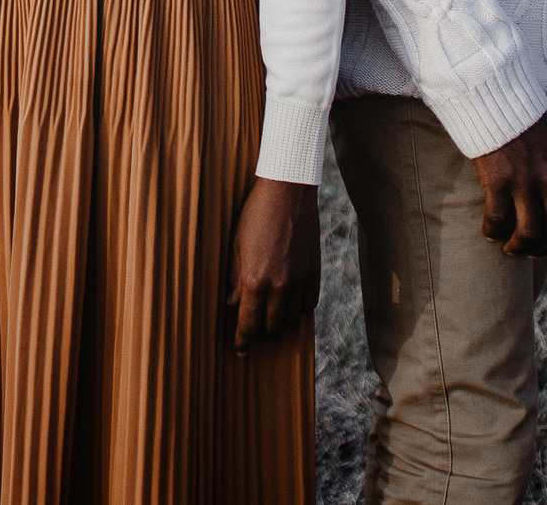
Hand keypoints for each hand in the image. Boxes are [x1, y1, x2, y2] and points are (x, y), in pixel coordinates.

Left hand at [228, 178, 319, 354]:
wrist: (287, 194)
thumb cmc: (254, 216)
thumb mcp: (235, 246)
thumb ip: (235, 278)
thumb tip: (232, 304)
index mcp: (255, 281)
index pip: (248, 324)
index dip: (243, 341)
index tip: (239, 351)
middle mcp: (279, 286)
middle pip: (270, 326)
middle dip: (259, 332)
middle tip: (252, 331)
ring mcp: (300, 281)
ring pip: (290, 319)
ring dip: (279, 322)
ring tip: (269, 319)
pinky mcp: (315, 273)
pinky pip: (309, 304)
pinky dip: (298, 310)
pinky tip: (290, 306)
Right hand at [473, 110, 546, 257]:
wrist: (495, 98)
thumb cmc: (525, 120)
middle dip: (542, 247)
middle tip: (529, 251)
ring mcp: (526, 181)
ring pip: (529, 232)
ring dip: (519, 247)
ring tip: (509, 249)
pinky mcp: (499, 180)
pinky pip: (497, 218)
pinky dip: (492, 231)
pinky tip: (487, 233)